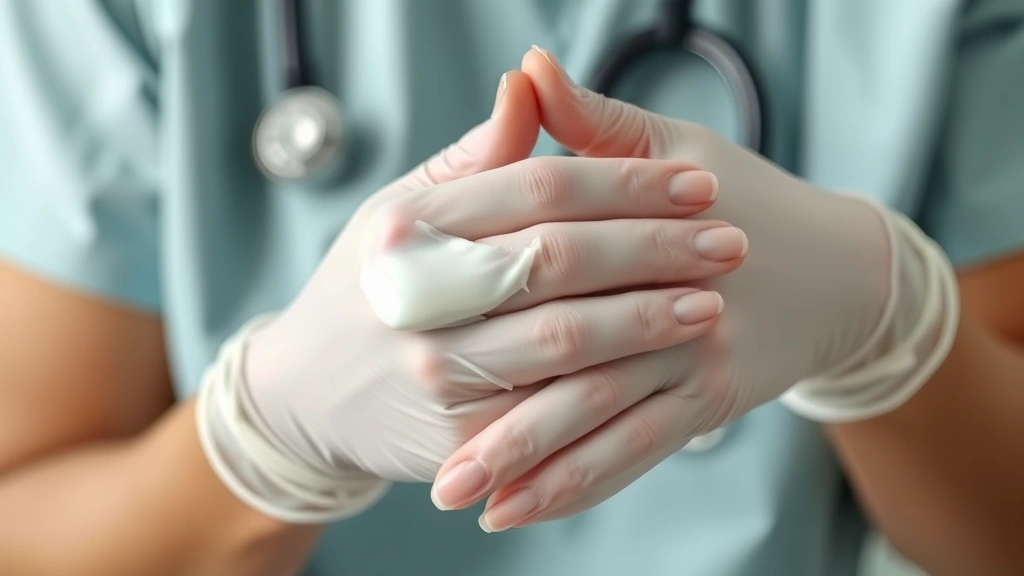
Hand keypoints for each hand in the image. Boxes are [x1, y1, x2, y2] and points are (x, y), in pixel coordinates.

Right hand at [235, 71, 746, 515]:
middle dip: (654, 249)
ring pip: (562, 340)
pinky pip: (550, 415)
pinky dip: (613, 392)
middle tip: (729, 242)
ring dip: (647, 321)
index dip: (628, 183)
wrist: (306, 394)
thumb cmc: (370, 286)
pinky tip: (662, 372)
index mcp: (408, 221)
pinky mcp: (453, 439)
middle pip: (557, 259)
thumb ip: (478, 156)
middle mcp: (414, 293)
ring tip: (711, 304)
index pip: (539, 187)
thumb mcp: (404, 209)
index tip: (698, 183)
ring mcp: (432, 370)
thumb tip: (533, 78)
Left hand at [434, 48, 944, 532]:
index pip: (550, 242)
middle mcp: (672, 293)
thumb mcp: (673, 146)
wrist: (834, 270)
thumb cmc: (740, 197)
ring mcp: (691, 353)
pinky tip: (521, 508)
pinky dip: (577, 480)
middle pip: (564, 346)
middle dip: (490, 396)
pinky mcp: (706, 400)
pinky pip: (634, 450)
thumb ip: (590, 119)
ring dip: (523, 460)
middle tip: (416, 440)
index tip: (397, 315)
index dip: (472, 278)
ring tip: (457, 497)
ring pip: (594, 414)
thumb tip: (525, 68)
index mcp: (650, 216)